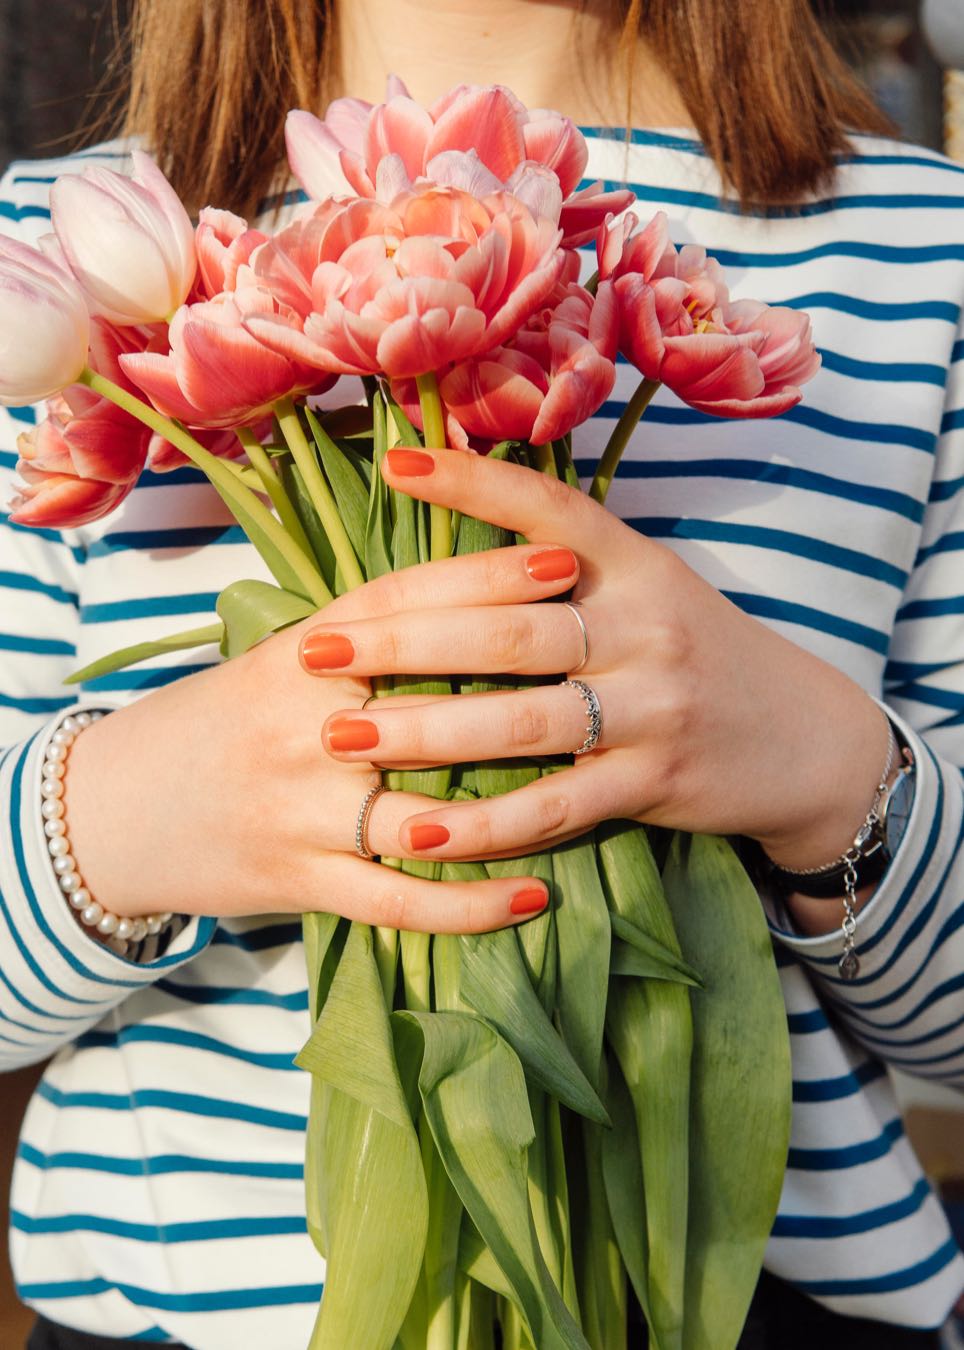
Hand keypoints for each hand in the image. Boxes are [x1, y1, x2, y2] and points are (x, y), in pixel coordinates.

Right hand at [62, 550, 581, 933]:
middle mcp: (300, 724)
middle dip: (522, 684)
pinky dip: (469, 905)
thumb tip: (470, 589)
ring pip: (424, 812)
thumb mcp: (279, 659)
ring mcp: (299, 808)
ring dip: (512, 811)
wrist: (114, 807)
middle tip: (610, 667)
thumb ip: (365, 632)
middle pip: (428, 702)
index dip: (487, 579)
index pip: (404, 606)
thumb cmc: (224, 721)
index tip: (566, 558)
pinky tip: (535, 899)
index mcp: (300, 655)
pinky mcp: (297, 880)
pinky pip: (397, 901)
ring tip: (597, 798)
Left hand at [302, 446, 886, 887]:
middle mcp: (646, 624)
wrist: (802, 738)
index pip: (547, 509)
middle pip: (507, 625)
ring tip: (342, 737)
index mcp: (636, 563)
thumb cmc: (696, 654)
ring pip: (520, 719)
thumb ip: (570, 567)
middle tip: (317, 649)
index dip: (471, 484)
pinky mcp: (655, 781)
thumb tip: (461, 535)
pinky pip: (554, 806)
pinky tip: (417, 833)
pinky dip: (482, 825)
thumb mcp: (650, 589)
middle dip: (403, 638)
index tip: (392, 462)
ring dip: (424, 730)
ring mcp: (654, 705)